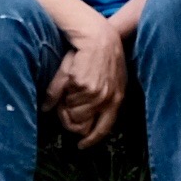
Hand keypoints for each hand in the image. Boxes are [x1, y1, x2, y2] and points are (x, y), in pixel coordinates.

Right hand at [49, 10, 132, 144]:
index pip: (105, 128)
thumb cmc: (99, 56)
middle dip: (70, 118)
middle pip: (82, 124)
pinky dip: (63, 90)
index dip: (91, 139)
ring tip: (70, 85)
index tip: (80, 145)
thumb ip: (89, 99)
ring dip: (66, 103)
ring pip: (72, 111)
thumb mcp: (102, 78)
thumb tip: (70, 117)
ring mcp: (96, 93)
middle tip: (63, 107)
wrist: (97, 35)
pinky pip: (67, 97)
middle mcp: (108, 99)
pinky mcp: (83, 84)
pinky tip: (71, 74)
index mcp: (116, 99)